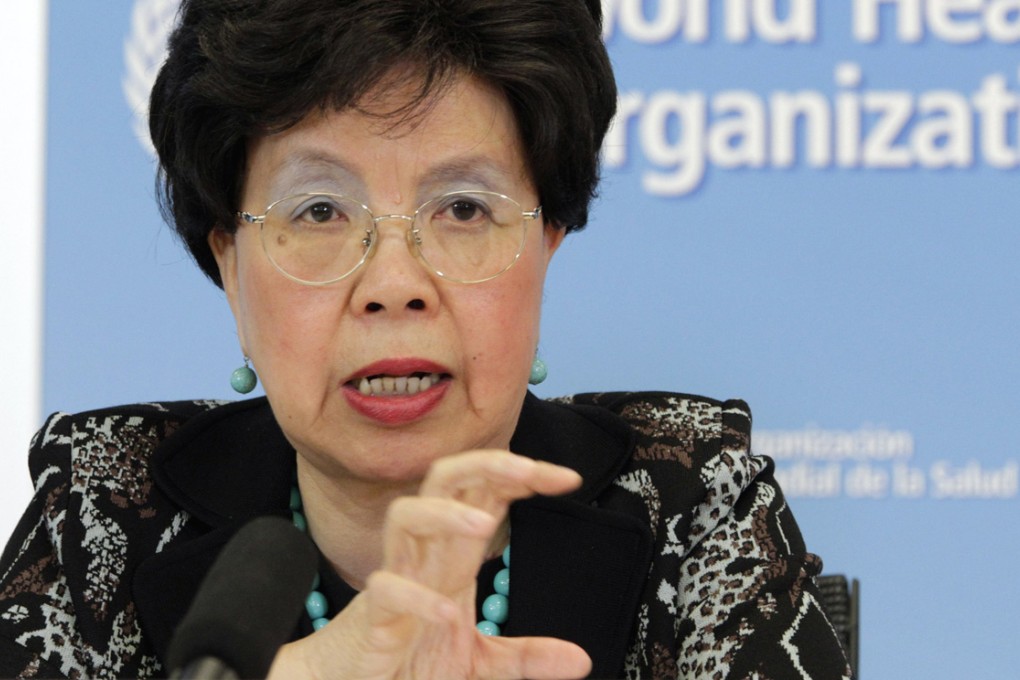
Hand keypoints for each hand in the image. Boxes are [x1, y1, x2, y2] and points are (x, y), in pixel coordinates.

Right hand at [268, 451, 591, 679]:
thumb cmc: (409, 659)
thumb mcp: (479, 661)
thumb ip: (527, 656)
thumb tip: (580, 659)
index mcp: (452, 554)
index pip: (484, 491)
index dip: (523, 475)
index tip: (568, 478)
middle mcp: (425, 555)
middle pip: (443, 479)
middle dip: (485, 464)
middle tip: (529, 470)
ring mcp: (397, 579)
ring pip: (405, 515)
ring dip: (444, 512)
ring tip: (485, 525)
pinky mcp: (373, 616)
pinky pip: (386, 588)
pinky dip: (416, 596)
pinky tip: (448, 613)